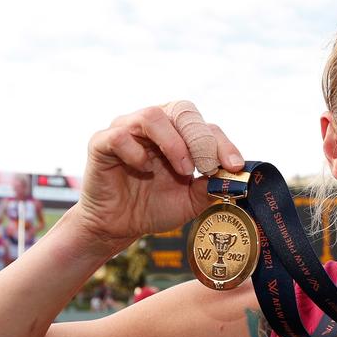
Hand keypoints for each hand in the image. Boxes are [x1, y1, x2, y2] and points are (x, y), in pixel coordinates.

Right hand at [77, 101, 244, 250]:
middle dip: (201, 139)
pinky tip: (144, 170)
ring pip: (153, 116)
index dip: (222, 143)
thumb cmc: (154, 206)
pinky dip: (137, 153)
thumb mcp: (190, 200)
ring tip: (182, 170)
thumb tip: (234, 177)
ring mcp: (126, 129)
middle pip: (182, 110)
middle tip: (207, 167)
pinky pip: (120, 136)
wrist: (119, 225)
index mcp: (177, 133)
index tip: (234, 166)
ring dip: (174, 144)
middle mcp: (153, 125)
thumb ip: (210, 187)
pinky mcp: (102, 142)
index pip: (204, 125)